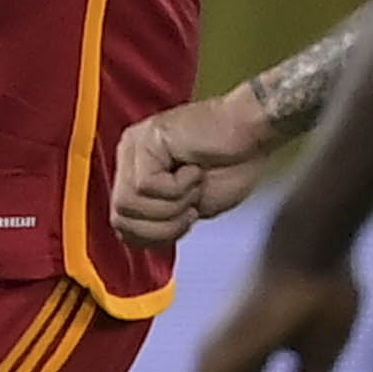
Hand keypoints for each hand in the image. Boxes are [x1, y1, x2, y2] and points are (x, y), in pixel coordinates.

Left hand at [111, 88, 289, 246]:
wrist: (253, 133)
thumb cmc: (232, 165)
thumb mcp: (188, 208)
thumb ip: (156, 220)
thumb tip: (134, 238)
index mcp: (135, 173)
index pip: (121, 223)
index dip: (154, 236)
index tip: (186, 220)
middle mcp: (128, 157)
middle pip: (120, 218)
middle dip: (161, 227)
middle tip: (191, 208)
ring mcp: (134, 146)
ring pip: (128, 204)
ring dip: (170, 206)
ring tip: (194, 186)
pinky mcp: (145, 140)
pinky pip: (146, 185)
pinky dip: (177, 188)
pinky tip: (195, 170)